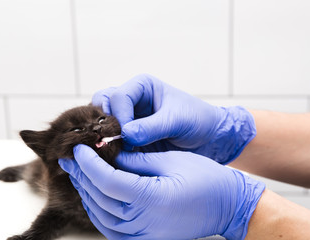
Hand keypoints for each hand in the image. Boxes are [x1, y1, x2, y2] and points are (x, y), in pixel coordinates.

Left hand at [59, 145, 264, 239]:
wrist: (227, 205)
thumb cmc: (205, 178)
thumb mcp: (170, 160)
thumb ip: (135, 158)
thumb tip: (108, 152)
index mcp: (153, 199)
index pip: (108, 182)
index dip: (89, 164)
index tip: (78, 149)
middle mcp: (145, 223)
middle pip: (100, 199)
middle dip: (82, 176)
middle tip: (71, 159)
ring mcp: (145, 236)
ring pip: (101, 216)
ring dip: (87, 194)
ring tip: (79, 174)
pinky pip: (111, 229)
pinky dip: (99, 211)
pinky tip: (95, 195)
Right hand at [93, 74, 255, 163]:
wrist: (209, 139)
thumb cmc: (198, 121)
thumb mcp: (178, 121)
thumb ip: (152, 127)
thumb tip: (126, 136)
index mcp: (142, 87)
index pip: (118, 97)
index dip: (120, 117)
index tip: (129, 137)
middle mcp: (131, 100)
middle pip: (102, 104)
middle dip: (104, 123)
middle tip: (113, 143)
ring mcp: (127, 118)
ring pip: (100, 121)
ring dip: (103, 135)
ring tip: (113, 151)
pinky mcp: (127, 137)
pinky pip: (109, 139)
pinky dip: (108, 147)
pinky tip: (115, 159)